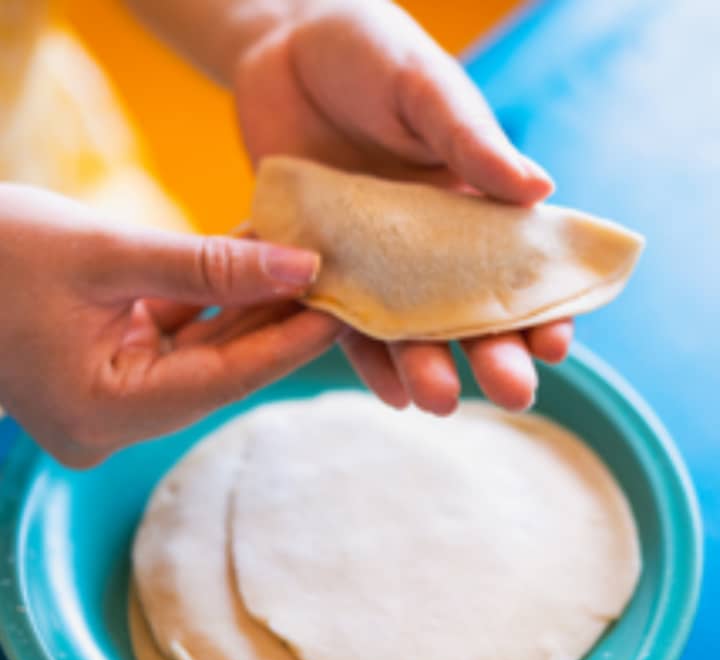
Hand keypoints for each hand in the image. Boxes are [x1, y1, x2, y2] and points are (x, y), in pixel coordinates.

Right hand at [0, 184, 339, 466]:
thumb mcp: (106, 254)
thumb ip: (208, 266)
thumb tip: (298, 266)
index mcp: (107, 413)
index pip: (228, 378)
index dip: (292, 342)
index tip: (345, 309)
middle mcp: (115, 418)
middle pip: (223, 365)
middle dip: (278, 319)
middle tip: (339, 282)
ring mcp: (113, 392)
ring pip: (204, 346)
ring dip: (250, 303)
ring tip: (306, 264)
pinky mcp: (110, 362)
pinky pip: (177, 329)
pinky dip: (212, 295)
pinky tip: (253, 258)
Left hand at [231, 1, 571, 414]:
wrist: (281, 51)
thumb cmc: (367, 54)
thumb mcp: (425, 88)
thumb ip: (471, 139)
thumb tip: (541, 190)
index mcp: (469, 201)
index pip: (516, 264)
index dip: (541, 304)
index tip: (555, 343)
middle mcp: (426, 242)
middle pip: (465, 310)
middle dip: (492, 353)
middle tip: (512, 395)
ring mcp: (375, 260)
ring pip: (408, 328)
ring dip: (427, 367)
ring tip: (438, 402)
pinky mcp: (323, 265)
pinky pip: (345, 322)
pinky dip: (365, 358)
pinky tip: (389, 393)